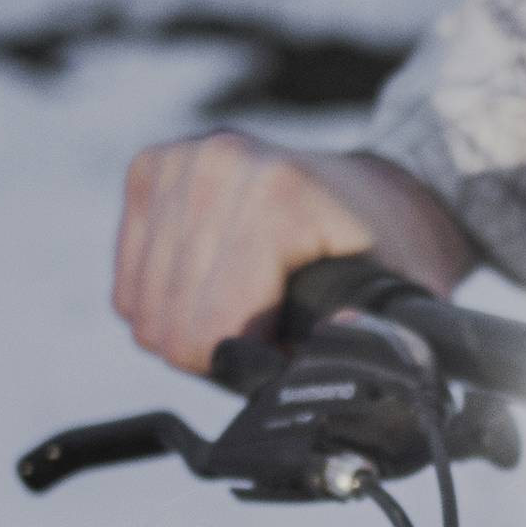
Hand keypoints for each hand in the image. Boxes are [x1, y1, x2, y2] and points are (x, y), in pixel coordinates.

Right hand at [112, 129, 475, 373]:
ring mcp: (181, 160)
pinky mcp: (151, 167)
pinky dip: (162, 300)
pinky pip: (127, 280)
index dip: (241, 365)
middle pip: (166, 324)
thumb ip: (362, 341)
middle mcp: (219, 166)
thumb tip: (315, 362)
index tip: (284, 351)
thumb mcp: (397, 305)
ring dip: (188, 325)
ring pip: (139, 307)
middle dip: (215, 349)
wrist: (375, 192)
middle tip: (267, 331)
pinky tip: (209, 286)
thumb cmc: (386, 256)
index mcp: (279, 197)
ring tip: (243, 308)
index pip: (206, 330)